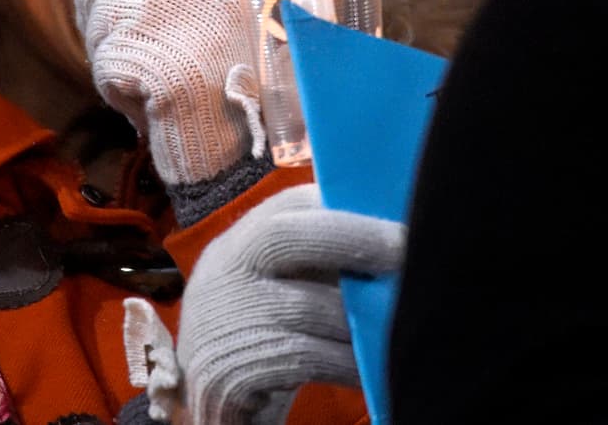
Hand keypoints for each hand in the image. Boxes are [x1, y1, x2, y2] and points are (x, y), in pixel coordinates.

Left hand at [73, 0, 280, 184]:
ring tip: (151, 67)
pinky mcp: (143, 55)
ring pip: (97, 10)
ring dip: (109, 42)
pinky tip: (151, 96)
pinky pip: (102, 57)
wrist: (258, 140)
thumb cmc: (256, 65)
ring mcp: (165, 11)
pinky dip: (116, 82)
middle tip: (124, 27)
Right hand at [173, 183, 404, 423]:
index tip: (389, 212)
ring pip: (307, 305)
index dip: (339, 206)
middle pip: (283, 236)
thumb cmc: (254, 337)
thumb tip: (382, 238)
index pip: (285, 206)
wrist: (201, 402)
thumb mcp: (264, 289)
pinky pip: (309, 357)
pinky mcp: (234, 366)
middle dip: (352, 237)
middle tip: (405, 249)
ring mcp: (227, 318)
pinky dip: (349, 363)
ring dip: (361, 317)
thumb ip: (306, 264)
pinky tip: (373, 369)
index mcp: (234, 246)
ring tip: (401, 320)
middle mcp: (224, 272)